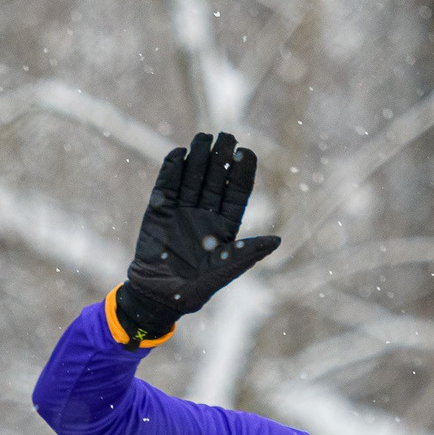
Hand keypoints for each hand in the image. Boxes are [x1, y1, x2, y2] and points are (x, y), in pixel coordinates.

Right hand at [113, 132, 280, 343]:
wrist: (156, 299)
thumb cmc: (193, 292)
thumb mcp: (223, 272)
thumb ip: (246, 254)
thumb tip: (277, 240)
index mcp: (224, 227)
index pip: (236, 193)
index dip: (241, 172)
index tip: (247, 152)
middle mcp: (205, 215)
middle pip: (215, 179)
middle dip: (221, 157)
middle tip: (226, 135)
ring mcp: (181, 211)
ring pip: (192, 177)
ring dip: (198, 157)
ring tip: (204, 137)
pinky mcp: (159, 212)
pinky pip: (167, 186)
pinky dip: (172, 170)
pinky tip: (179, 153)